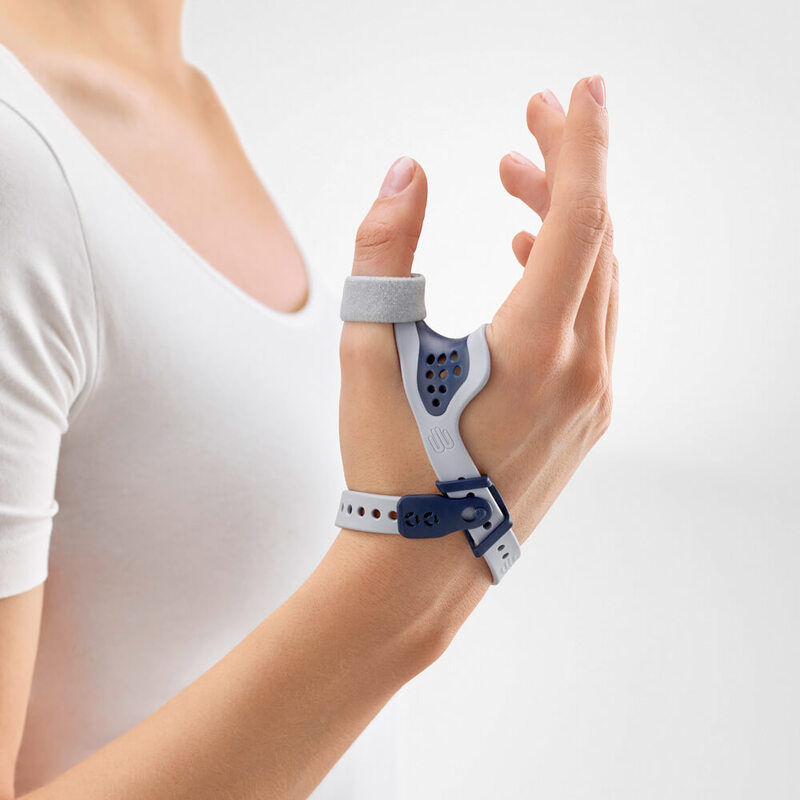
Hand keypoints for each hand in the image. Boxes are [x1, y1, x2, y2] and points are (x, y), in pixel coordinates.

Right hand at [339, 75, 616, 555]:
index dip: (581, 144)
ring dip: (565, 224)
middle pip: (595, 239)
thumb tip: (405, 172)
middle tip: (530, 125)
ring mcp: (594, 397)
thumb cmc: (392, 469)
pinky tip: (528, 257)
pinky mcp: (586, 416)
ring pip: (598, 280)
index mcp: (537, 348)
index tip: (579, 92)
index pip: (579, 217)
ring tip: (516, 183)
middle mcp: (584, 369)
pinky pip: (593, 322)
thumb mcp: (370, 351)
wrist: (421, 566)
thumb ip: (383, 251)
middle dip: (567, 171)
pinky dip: (569, 276)